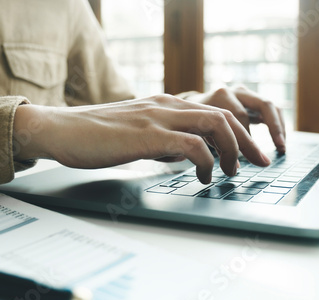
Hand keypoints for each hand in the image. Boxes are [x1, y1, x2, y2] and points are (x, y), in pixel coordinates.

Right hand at [13, 95, 271, 182]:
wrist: (59, 129)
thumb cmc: (94, 135)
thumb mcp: (136, 133)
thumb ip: (162, 138)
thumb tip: (185, 154)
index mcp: (165, 104)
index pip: (214, 111)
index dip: (238, 131)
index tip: (248, 153)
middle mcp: (166, 105)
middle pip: (224, 116)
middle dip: (247, 140)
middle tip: (258, 163)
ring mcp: (157, 118)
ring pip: (215, 124)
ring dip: (232, 149)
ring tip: (233, 171)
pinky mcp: (146, 135)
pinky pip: (191, 144)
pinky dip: (205, 160)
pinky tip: (203, 176)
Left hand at [185, 86, 285, 152]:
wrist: (191, 107)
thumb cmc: (195, 124)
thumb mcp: (200, 133)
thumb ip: (216, 147)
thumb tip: (235, 168)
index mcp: (219, 98)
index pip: (239, 117)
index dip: (246, 140)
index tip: (253, 159)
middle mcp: (233, 91)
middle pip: (259, 106)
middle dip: (272, 129)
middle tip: (276, 150)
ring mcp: (243, 93)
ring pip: (269, 105)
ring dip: (278, 127)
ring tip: (281, 146)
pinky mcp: (251, 98)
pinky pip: (271, 109)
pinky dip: (277, 124)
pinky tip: (279, 141)